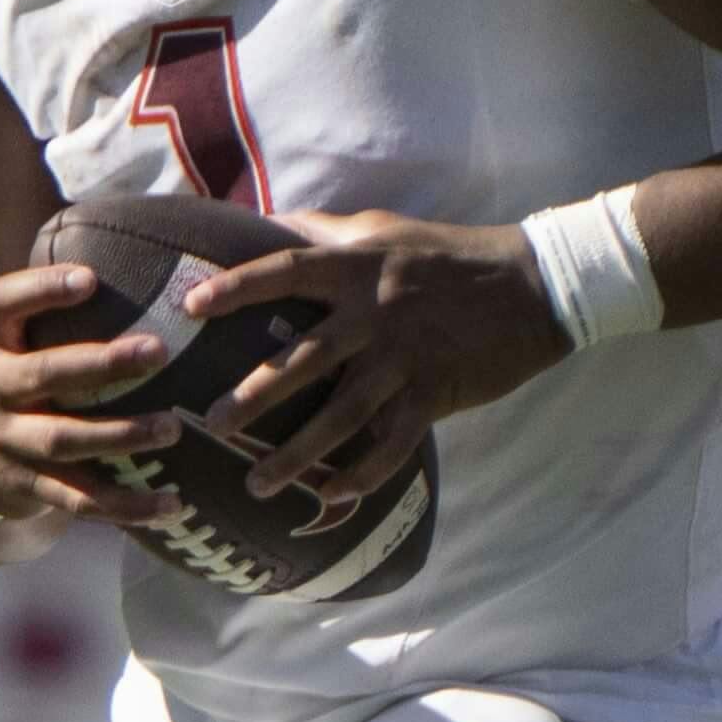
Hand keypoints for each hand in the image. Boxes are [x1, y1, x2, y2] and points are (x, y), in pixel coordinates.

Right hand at [0, 265, 186, 527]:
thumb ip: (40, 302)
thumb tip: (119, 254)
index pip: (3, 302)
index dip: (43, 288)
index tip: (90, 279)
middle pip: (44, 374)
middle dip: (102, 364)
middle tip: (158, 350)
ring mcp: (4, 441)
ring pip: (63, 441)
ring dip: (121, 435)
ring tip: (171, 428)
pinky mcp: (23, 486)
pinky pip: (77, 498)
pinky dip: (125, 505)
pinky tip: (170, 503)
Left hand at [180, 210, 572, 505]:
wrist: (531, 286)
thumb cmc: (446, 255)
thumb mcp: (384, 229)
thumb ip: (325, 232)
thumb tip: (268, 223)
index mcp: (355, 268)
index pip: (284, 272)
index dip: (236, 287)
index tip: (191, 308)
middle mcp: (373, 313)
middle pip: (303, 358)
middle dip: (255, 395)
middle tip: (210, 423)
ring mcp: (405, 357)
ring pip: (342, 414)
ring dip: (298, 453)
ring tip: (256, 482)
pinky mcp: (435, 393)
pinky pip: (392, 443)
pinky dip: (362, 475)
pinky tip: (330, 498)